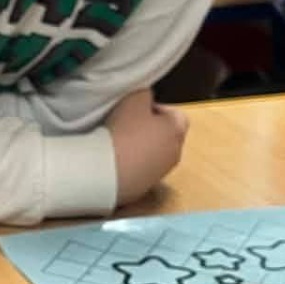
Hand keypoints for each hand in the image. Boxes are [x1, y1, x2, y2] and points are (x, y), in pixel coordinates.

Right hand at [107, 91, 187, 205]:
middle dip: (150, 128)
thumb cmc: (123, 130)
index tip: (138, 108)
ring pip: (154, 155)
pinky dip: (132, 165)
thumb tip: (147, 99)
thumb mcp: (134, 97)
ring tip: (118, 143)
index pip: (176, 114)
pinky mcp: (144, 189)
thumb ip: (146, 94)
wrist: (107, 171)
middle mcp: (175, 153)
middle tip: (127, 123)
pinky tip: (114, 160)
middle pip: (166, 136)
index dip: (157, 108)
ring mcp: (161, 174)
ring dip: (141, 148)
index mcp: (176, 130)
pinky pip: (141, 171)